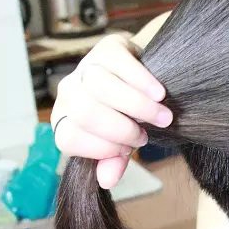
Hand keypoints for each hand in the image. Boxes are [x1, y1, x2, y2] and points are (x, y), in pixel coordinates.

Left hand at [50, 33, 172, 188]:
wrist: (146, 81)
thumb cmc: (128, 118)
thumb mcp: (121, 144)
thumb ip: (112, 161)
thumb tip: (106, 180)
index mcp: (65, 120)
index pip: (69, 138)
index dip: (100, 148)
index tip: (128, 149)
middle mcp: (68, 92)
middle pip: (85, 111)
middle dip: (122, 128)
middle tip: (149, 134)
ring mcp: (86, 67)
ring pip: (100, 85)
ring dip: (136, 105)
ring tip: (162, 116)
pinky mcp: (107, 47)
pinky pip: (119, 63)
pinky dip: (141, 81)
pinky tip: (159, 93)